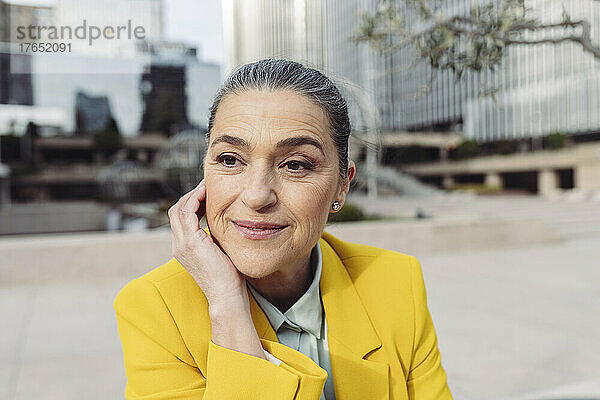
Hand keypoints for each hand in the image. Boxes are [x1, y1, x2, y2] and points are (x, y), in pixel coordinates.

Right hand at [168, 179, 245, 306]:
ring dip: (193, 195)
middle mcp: (179, 245)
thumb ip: (218, 237)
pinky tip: (207, 193)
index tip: (208, 194)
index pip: (182, 218)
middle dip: (191, 196)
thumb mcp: (221, 251)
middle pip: (176, 210)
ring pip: (179, 209)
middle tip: (207, 186)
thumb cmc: (230, 277)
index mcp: (184, 248)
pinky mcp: (190, 242)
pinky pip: (187, 212)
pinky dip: (195, 199)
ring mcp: (182, 244)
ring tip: (207, 186)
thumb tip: (231, 223)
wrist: (227, 294)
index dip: (193, 203)